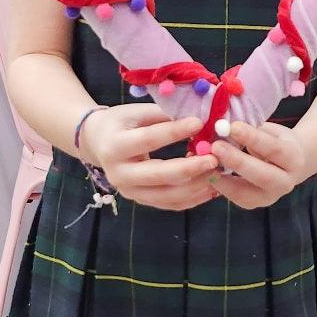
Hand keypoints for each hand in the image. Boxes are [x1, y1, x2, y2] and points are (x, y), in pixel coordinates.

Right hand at [81, 105, 219, 210]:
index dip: (175, 132)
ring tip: (218, 171)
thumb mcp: (136, 112)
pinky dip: (193, 197)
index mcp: (115, 146)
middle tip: (215, 158)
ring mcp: (129, 192)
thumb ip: (165, 116)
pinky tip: (211, 186)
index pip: (149, 139)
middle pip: (160, 175)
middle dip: (191, 168)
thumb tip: (200, 117)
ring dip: (196, 185)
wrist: (98, 143)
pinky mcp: (141, 201)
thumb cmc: (121, 122)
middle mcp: (119, 173)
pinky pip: (171, 204)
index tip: (200, 122)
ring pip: (168, 195)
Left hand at [210, 121, 308, 209]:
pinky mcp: (254, 204)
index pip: (274, 149)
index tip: (233, 126)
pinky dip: (220, 185)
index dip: (253, 138)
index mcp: (294, 158)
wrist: (285, 164)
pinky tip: (207, 173)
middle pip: (263, 175)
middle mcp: (286, 182)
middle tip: (216, 147)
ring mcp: (270, 197)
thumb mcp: (269, 131)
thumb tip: (224, 126)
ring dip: (223, 178)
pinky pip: (235, 196)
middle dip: (237, 161)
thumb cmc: (274, 140)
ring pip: (246, 192)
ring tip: (206, 162)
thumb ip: (251, 131)